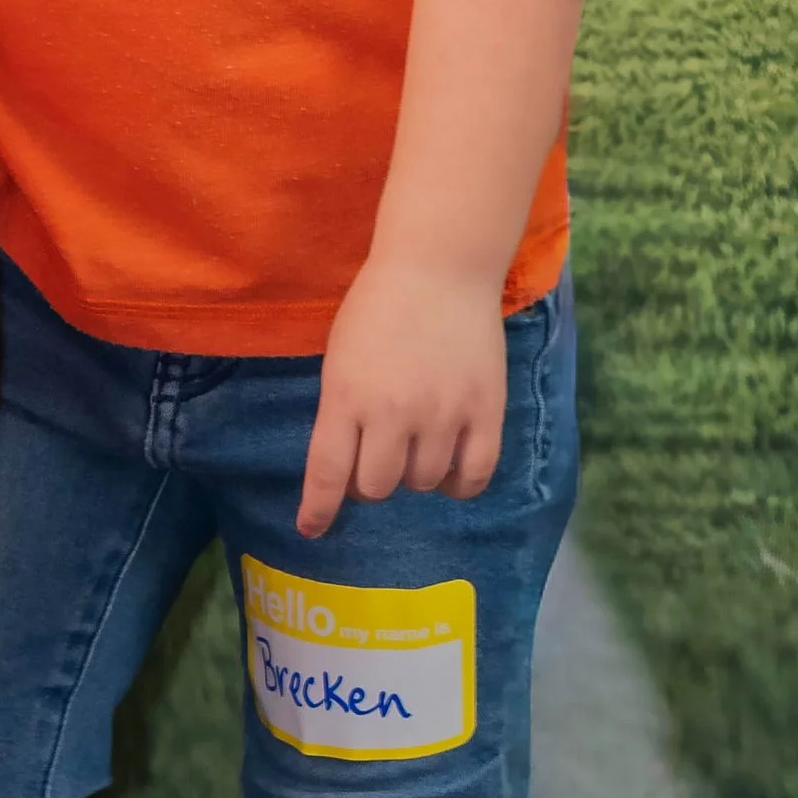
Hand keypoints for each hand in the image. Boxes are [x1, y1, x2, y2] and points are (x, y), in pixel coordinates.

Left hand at [297, 258, 506, 541]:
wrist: (439, 267)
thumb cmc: (378, 308)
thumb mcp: (339, 358)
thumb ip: (341, 412)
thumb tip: (347, 467)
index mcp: (347, 397)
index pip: (328, 473)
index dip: (319, 509)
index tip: (312, 529)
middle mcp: (393, 413)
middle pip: (377, 487)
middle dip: (370, 480)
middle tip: (376, 457)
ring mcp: (443, 414)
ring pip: (423, 483)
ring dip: (414, 475)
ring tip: (415, 447)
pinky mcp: (485, 410)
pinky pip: (474, 475)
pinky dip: (459, 485)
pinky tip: (450, 472)